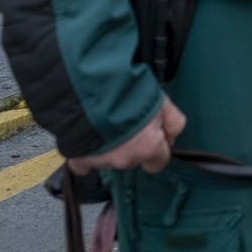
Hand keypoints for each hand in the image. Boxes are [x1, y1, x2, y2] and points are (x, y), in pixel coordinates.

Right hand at [69, 98, 185, 174]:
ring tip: (107, 121)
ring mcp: (99, 162)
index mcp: (147, 148)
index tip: (154, 137)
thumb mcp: (161, 101)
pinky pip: (84, 162)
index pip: (158, 162)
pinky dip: (88, 153)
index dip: (158, 148)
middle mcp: (124, 160)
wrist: (88, 89)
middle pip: (133, 158)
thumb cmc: (125, 91)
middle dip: (132, 144)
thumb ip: (173, 122)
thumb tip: (173, 136)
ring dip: (110, 145)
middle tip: (127, 121)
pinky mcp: (78, 160)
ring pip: (110, 158)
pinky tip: (89, 136)